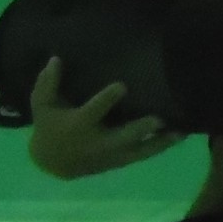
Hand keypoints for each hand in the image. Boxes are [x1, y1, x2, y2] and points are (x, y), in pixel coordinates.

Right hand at [26, 57, 185, 179]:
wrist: (52, 163)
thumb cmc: (49, 128)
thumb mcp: (41, 105)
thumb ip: (47, 83)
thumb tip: (55, 58)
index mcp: (79, 124)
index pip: (94, 111)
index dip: (107, 99)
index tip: (123, 85)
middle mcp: (98, 142)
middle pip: (122, 136)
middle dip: (140, 129)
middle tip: (159, 119)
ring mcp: (111, 154)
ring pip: (138, 151)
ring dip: (160, 143)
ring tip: (181, 133)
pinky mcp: (119, 161)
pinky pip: (141, 156)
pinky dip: (158, 148)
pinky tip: (177, 138)